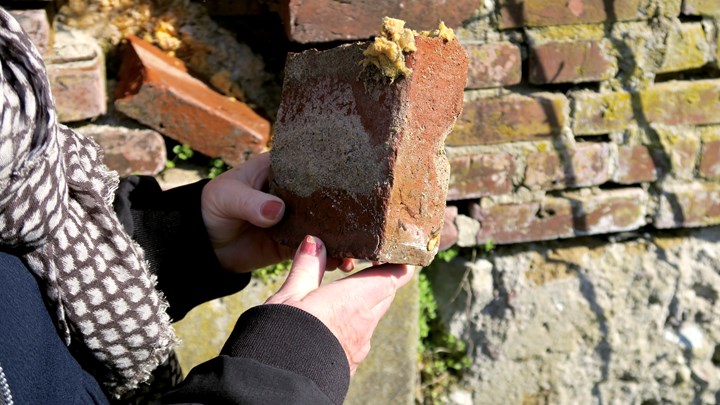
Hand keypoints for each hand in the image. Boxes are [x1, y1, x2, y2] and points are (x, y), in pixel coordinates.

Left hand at [201, 153, 352, 272]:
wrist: (201, 246)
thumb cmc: (211, 207)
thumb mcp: (227, 197)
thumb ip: (250, 203)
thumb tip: (277, 210)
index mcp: (283, 170)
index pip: (315, 165)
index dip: (339, 170)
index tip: (365, 178)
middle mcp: (295, 193)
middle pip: (329, 197)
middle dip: (352, 208)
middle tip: (375, 218)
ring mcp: (297, 219)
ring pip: (329, 225)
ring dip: (346, 236)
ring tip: (363, 248)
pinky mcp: (293, 244)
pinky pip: (317, 249)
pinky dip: (332, 256)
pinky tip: (345, 262)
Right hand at [265, 235, 414, 374]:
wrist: (279, 382)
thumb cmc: (284, 333)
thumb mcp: (291, 294)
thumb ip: (307, 267)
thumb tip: (315, 241)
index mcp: (356, 300)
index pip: (393, 276)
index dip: (400, 262)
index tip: (399, 251)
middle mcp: (365, 324)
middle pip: (385, 295)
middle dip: (383, 278)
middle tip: (373, 263)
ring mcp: (359, 346)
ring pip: (373, 317)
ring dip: (368, 302)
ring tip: (350, 291)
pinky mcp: (349, 362)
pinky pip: (360, 336)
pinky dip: (355, 323)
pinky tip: (336, 322)